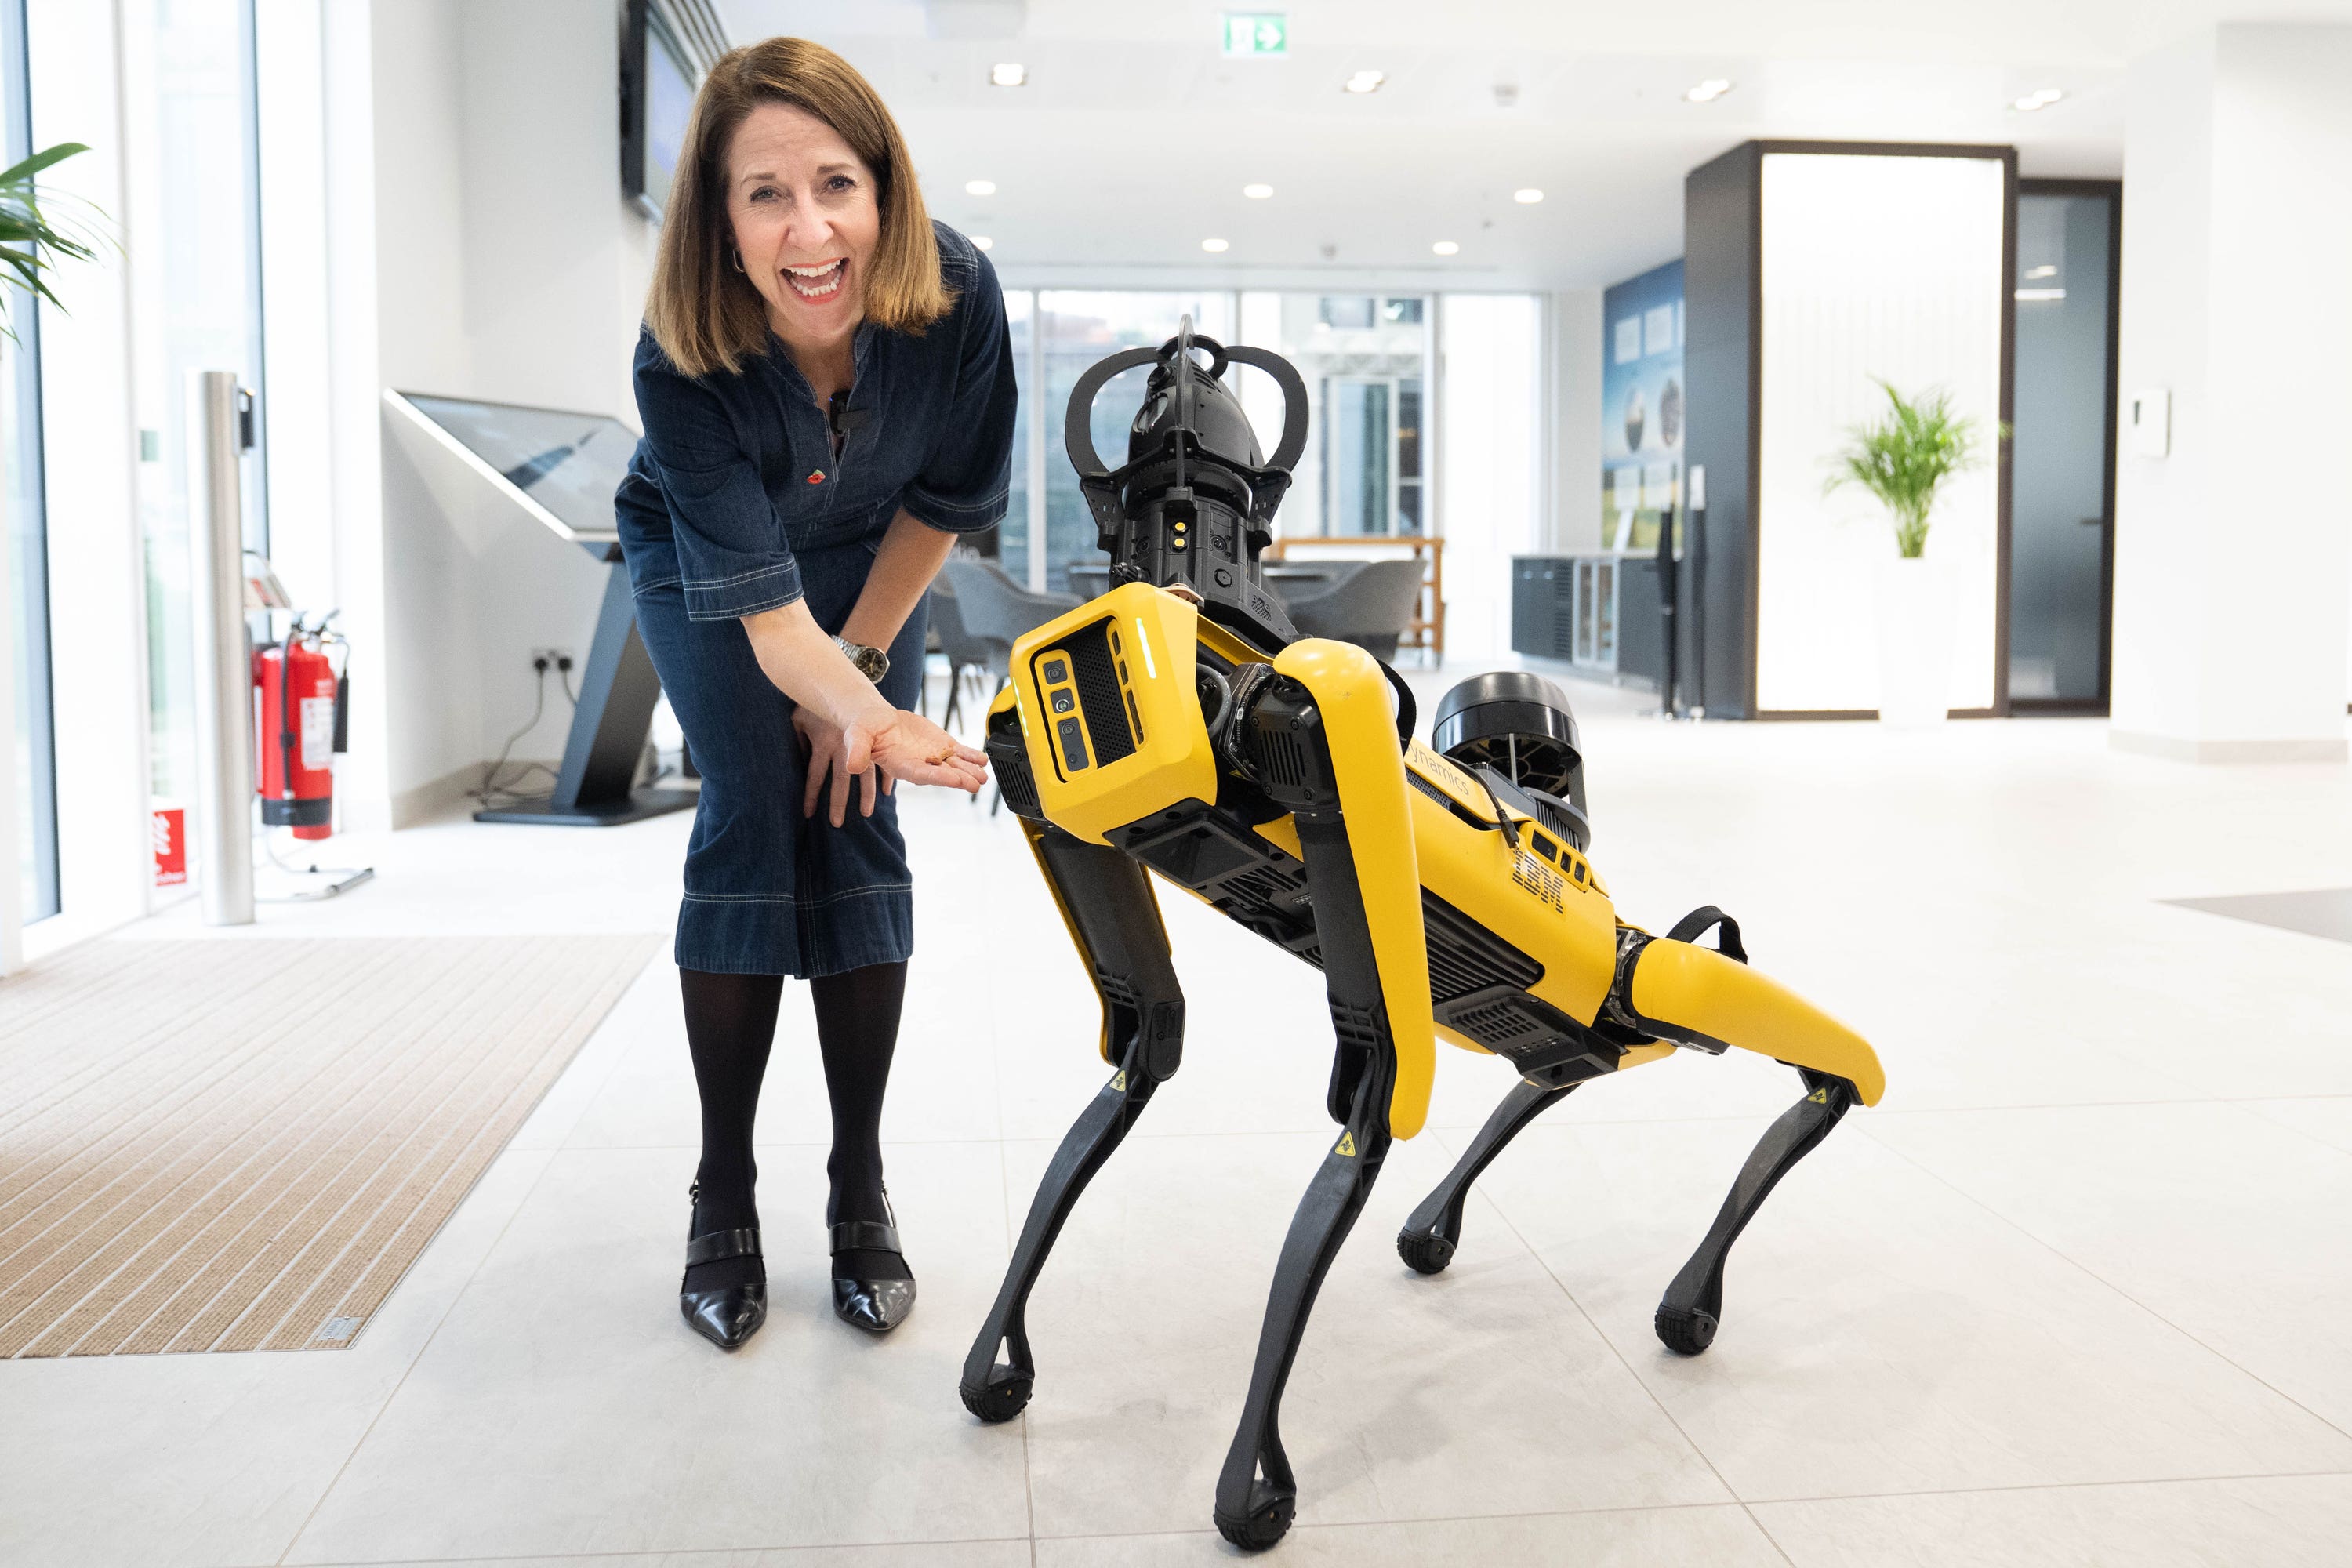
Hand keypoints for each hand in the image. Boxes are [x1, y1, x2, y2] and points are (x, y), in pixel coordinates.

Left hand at [795, 706, 880, 826]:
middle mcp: (842, 747)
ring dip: (865, 795)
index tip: (808, 815)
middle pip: (840, 781)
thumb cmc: (812, 703)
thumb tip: (796, 763)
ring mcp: (861, 743)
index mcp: (823, 743)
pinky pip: (881, 761)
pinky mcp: (874, 738)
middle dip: (837, 803)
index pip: (815, 776)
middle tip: (837, 823)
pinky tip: (886, 792)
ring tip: (866, 814)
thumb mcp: (798, 719)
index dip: (810, 796)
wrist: (838, 682)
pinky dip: (885, 777)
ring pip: (864, 774)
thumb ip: (798, 741)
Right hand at [850, 707, 988, 799]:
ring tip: (984, 775)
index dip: (938, 777)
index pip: (922, 775)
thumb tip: (852, 766)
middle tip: (975, 783)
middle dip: (959, 778)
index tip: (954, 779)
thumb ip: (857, 751)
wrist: (877, 720)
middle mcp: (920, 764)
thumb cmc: (864, 729)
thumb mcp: (857, 736)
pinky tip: (983, 759)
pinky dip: (971, 755)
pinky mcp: (940, 745)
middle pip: (942, 773)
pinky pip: (958, 752)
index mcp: (901, 765)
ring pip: (954, 765)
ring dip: (970, 770)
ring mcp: (932, 756)